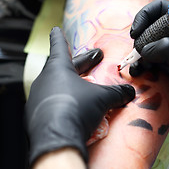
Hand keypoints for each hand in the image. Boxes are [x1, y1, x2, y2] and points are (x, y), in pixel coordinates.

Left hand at [25, 27, 134, 166]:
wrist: (57, 139)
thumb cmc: (76, 109)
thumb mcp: (102, 98)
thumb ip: (117, 92)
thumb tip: (130, 92)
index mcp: (58, 69)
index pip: (60, 47)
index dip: (60, 38)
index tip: (56, 29)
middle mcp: (45, 81)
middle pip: (63, 66)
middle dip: (81, 62)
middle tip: (96, 56)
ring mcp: (39, 99)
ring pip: (57, 85)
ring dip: (72, 84)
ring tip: (87, 86)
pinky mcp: (37, 116)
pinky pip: (53, 103)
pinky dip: (64, 101)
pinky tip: (75, 108)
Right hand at [130, 0, 168, 137]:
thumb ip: (161, 48)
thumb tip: (143, 50)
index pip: (160, 8)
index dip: (145, 16)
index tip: (136, 33)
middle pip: (152, 27)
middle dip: (141, 40)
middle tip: (138, 54)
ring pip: (151, 44)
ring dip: (141, 55)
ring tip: (138, 68)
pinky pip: (154, 59)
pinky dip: (146, 65)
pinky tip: (141, 72)